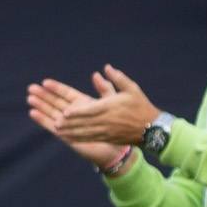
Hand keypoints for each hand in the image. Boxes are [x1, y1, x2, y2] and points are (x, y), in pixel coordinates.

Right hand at [24, 76, 129, 170]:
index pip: (66, 94)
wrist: (116, 147)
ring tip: (30, 98)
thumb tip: (96, 74)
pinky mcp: (66, 135)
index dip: (56, 88)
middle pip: (55, 102)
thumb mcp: (112, 103)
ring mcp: (69, 125)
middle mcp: (73, 114)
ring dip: (40, 106)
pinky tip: (33, 113)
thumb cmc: (116, 126)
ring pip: (51, 113)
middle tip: (31, 88)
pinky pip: (51, 126)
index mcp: (83, 104)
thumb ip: (104, 88)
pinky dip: (42, 119)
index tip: (45, 82)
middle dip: (43, 96)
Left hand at [46, 65, 160, 148]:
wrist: (151, 128)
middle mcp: (106, 120)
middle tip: (54, 122)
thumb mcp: (132, 88)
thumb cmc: (141, 106)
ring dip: (70, 131)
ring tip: (57, 129)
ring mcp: (105, 131)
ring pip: (84, 132)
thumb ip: (118, 78)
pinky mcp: (106, 138)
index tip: (65, 112)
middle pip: (84, 122)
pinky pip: (89, 139)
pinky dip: (77, 138)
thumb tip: (106, 68)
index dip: (77, 112)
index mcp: (110, 107)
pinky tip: (67, 138)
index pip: (91, 110)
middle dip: (69, 122)